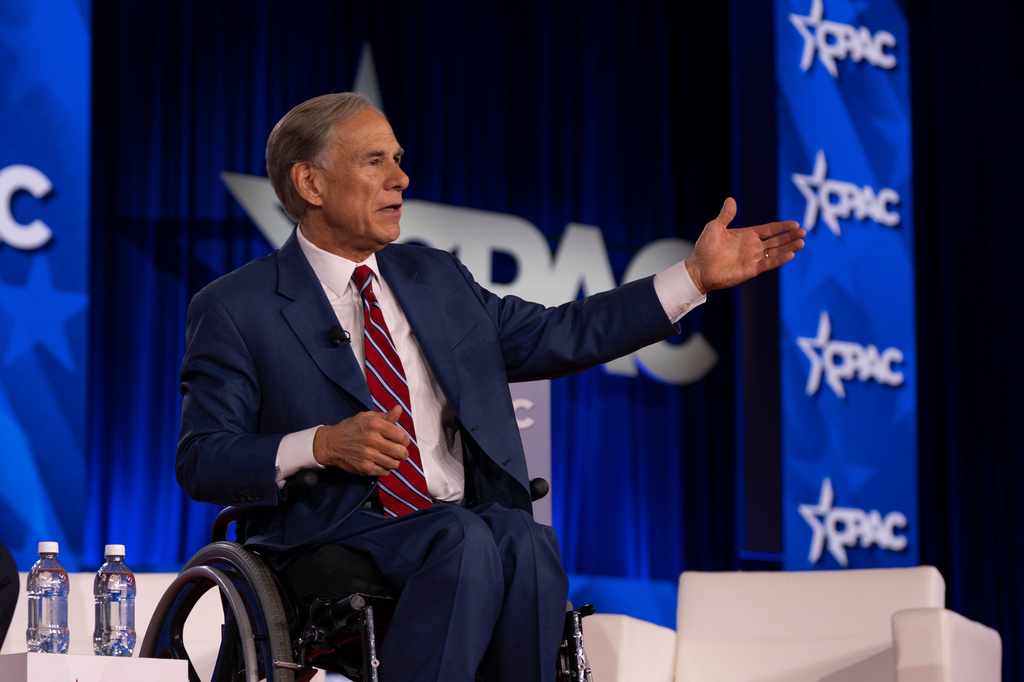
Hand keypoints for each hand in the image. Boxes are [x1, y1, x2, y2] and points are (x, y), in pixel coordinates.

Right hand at [312, 406, 409, 476]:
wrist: (332, 443)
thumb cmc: (351, 428)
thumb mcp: (367, 417)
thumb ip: (386, 416)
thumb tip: (399, 409)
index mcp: (375, 425)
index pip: (402, 436)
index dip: (405, 440)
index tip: (402, 441)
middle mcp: (372, 440)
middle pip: (401, 452)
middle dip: (403, 453)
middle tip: (399, 451)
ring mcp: (368, 456)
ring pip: (394, 464)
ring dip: (394, 461)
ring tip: (389, 457)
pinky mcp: (364, 468)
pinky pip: (385, 472)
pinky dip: (385, 468)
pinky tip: (380, 462)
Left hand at [684, 197, 804, 293]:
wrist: (699, 269)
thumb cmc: (705, 248)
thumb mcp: (714, 228)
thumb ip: (725, 216)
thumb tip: (730, 200)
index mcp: (747, 235)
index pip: (769, 229)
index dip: (782, 226)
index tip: (795, 224)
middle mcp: (753, 246)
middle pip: (777, 240)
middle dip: (790, 236)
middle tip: (803, 232)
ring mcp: (753, 258)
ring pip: (776, 251)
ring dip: (789, 247)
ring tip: (802, 243)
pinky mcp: (751, 270)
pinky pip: (768, 264)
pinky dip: (779, 259)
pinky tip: (790, 255)